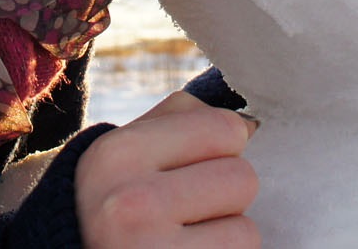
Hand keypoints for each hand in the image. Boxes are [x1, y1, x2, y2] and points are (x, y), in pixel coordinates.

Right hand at [75, 91, 259, 246]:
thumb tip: (249, 125)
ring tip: (184, 243)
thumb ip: (177, 121)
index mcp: (118, 153)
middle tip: (186, 216)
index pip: (225, 128)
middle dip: (224, 199)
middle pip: (242, 179)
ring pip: (245, 231)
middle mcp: (131, 202)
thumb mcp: (121, 156)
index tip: (190, 170)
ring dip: (224, 240)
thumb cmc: (107, 209)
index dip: (220, 150)